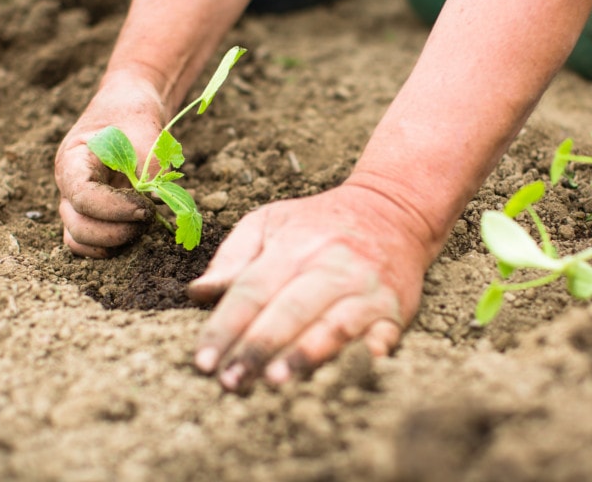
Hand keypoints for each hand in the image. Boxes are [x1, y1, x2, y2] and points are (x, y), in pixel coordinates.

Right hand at [55, 71, 166, 257]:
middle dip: (117, 231)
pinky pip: (88, 242)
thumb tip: (159, 204)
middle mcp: (67, 186)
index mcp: (72, 161)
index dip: (114, 209)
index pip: (82, 197)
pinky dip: (110, 246)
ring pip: (79, 239)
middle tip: (149, 216)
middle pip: (77, 226)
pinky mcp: (89, 215)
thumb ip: (152, 170)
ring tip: (143, 223)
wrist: (127, 111)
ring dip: (114, 241)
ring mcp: (75, 203)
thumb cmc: (133, 118)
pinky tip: (136, 232)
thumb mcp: (147, 136)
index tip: (145, 207)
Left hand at [188, 183, 436, 391]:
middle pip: (289, 311)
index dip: (225, 327)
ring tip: (276, 381)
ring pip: (334, 326)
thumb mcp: (271, 222)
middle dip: (258, 348)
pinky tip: (344, 375)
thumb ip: (232, 257)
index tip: (203, 361)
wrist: (393, 210)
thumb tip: (197, 293)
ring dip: (305, 355)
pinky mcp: (394, 310)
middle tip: (231, 381)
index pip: (252, 290)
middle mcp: (330, 266)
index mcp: (294, 246)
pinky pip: (380, 336)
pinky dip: (364, 356)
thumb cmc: (319, 223)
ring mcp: (366, 289)